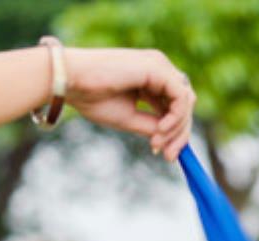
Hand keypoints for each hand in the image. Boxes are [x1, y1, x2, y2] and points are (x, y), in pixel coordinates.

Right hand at [64, 48, 195, 161]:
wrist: (72, 82)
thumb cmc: (92, 98)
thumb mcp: (127, 118)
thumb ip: (151, 126)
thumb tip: (169, 140)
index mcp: (151, 79)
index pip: (175, 105)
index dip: (175, 132)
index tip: (165, 155)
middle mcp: (159, 69)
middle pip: (185, 103)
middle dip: (180, 133)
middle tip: (169, 156)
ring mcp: (160, 66)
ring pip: (186, 101)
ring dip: (177, 128)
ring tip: (158, 144)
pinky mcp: (158, 68)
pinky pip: (180, 97)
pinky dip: (174, 117)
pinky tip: (159, 131)